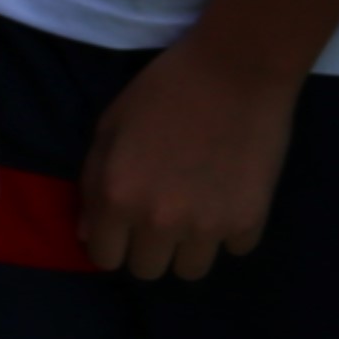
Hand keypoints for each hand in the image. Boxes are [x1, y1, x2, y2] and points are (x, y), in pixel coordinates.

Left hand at [74, 19, 299, 280]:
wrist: (237, 68)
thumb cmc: (165, 89)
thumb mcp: (110, 126)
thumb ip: (93, 184)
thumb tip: (89, 236)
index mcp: (118, 198)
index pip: (105, 259)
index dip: (114, 241)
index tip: (126, 225)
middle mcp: (159, 222)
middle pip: (148, 271)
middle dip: (150, 247)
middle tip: (164, 213)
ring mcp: (207, 227)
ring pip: (190, 270)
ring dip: (189, 246)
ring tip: (198, 209)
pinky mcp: (248, 221)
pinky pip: (234, 249)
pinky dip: (231, 230)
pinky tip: (230, 196)